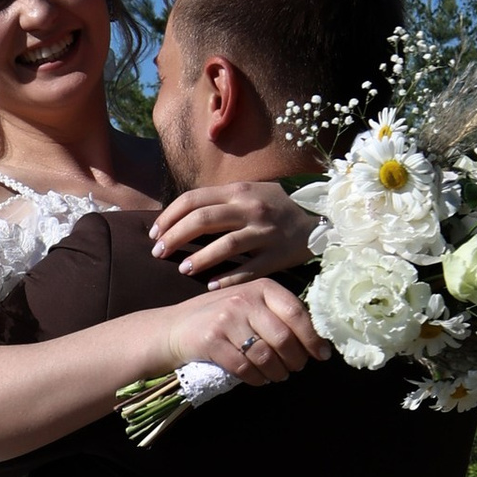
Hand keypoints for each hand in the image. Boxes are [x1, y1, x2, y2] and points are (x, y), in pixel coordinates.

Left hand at [146, 176, 315, 278]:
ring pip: (225, 245)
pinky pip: (249, 269)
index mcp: (238, 191)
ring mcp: (265, 232)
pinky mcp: (278, 255)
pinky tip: (211, 286)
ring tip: (182, 269)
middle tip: (159, 253)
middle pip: (203, 220)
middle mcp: (250, 209)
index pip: (193, 199)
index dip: (169, 216)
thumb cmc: (277, 207)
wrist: (321, 218)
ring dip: (199, 259)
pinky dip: (228, 278)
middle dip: (175, 237)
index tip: (155, 233)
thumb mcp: (249, 193)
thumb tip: (181, 214)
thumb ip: (220, 201)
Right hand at [154, 273, 325, 386]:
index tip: (321, 354)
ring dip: (277, 372)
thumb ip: (278, 314)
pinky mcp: (212, 341)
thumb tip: (316, 337)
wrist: (174, 328)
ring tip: (279, 375)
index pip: (297, 313)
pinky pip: (245, 368)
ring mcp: (227, 319)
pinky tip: (259, 380)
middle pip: (284, 337)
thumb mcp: (250, 305)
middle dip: (296, 359)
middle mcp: (244, 299)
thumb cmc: (221, 318)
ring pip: (266, 356)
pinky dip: (257, 379)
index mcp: (261, 287)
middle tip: (296, 368)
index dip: (313, 337)